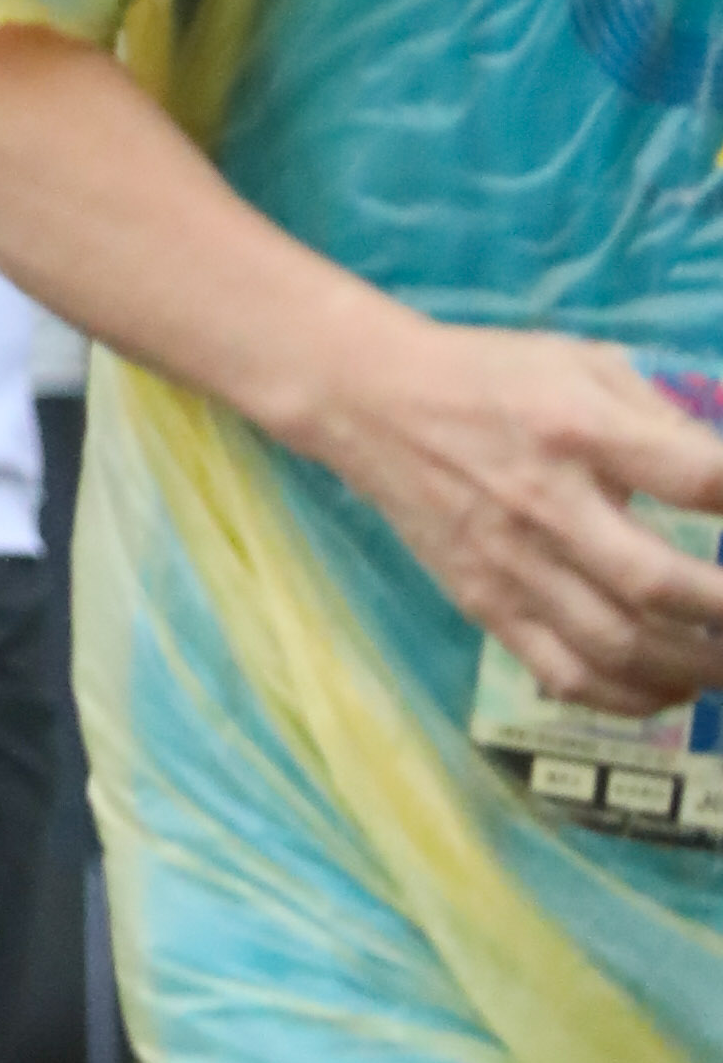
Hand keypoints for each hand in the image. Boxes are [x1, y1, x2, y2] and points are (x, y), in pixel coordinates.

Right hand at [311, 312, 722, 714]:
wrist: (372, 406)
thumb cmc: (493, 378)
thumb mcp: (587, 364)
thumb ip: (662, 418)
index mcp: (579, 428)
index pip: (695, 479)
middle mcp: (547, 505)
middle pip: (656, 583)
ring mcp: (512, 566)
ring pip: (616, 646)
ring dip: (692, 668)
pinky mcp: (486, 606)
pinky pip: (564, 674)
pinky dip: (629, 697)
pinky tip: (669, 690)